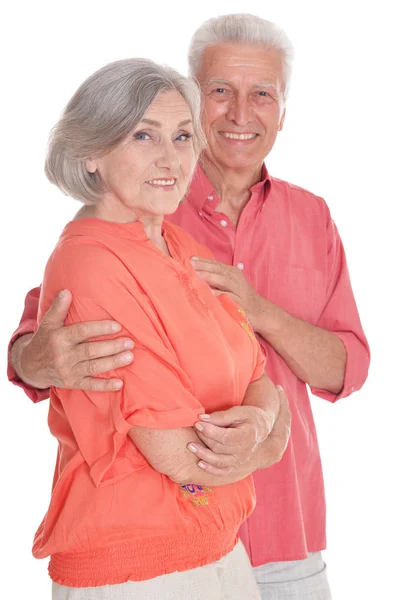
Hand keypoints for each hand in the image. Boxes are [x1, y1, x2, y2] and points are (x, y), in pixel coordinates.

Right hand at [13, 290, 133, 390]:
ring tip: (129, 357)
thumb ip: (58, 308)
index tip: (118, 326)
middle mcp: (63, 356)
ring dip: (113, 363)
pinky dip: (104, 386)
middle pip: (91, 351)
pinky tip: (119, 383)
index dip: (100, 329)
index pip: (82, 332)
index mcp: (59, 338)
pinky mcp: (71, 383)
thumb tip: (67, 291)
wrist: (30, 366)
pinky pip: (89, 385)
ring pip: (93, 367)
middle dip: (112, 347)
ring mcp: (68, 371)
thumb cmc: (44, 340)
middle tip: (130, 342)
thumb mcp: (48, 323)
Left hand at [187, 386, 290, 475]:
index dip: (210, 431)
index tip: (198, 423)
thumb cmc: (249, 417)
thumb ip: (221, 416)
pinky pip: (222, 472)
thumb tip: (202, 418)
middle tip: (194, 428)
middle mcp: (245, 451)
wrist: (261, 429)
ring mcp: (240, 460)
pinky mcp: (236, 466)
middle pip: (219, 448)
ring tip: (190, 446)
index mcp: (247, 436)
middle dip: (204, 438)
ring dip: (203, 455)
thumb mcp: (238, 412)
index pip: (225, 437)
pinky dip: (211, 469)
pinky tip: (199, 463)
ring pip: (219, 461)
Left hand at [190, 256, 260, 326]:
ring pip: (223, 280)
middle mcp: (235, 278)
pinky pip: (229, 296)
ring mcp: (238, 289)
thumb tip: (196, 274)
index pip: (217, 264)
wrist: (259, 310)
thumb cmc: (240, 297)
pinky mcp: (240, 302)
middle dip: (204, 266)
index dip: (204, 261)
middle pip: (219, 269)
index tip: (191, 258)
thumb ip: (216, 279)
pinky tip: (210, 293)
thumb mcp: (229, 284)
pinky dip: (219, 294)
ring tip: (197, 275)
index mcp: (232, 272)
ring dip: (210, 277)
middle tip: (191, 264)